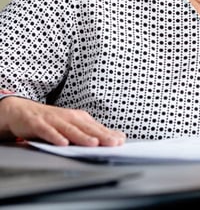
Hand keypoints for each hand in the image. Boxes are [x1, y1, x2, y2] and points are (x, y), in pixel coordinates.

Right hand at [0, 97, 125, 146]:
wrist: (23, 111)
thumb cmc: (52, 120)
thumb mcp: (71, 125)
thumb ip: (88, 132)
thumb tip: (111, 138)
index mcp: (79, 118)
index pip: (97, 127)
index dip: (109, 134)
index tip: (121, 141)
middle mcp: (69, 117)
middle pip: (87, 128)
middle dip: (102, 136)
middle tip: (114, 143)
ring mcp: (54, 120)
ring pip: (70, 129)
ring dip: (82, 137)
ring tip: (93, 144)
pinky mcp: (38, 124)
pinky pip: (48, 131)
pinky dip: (55, 137)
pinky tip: (63, 144)